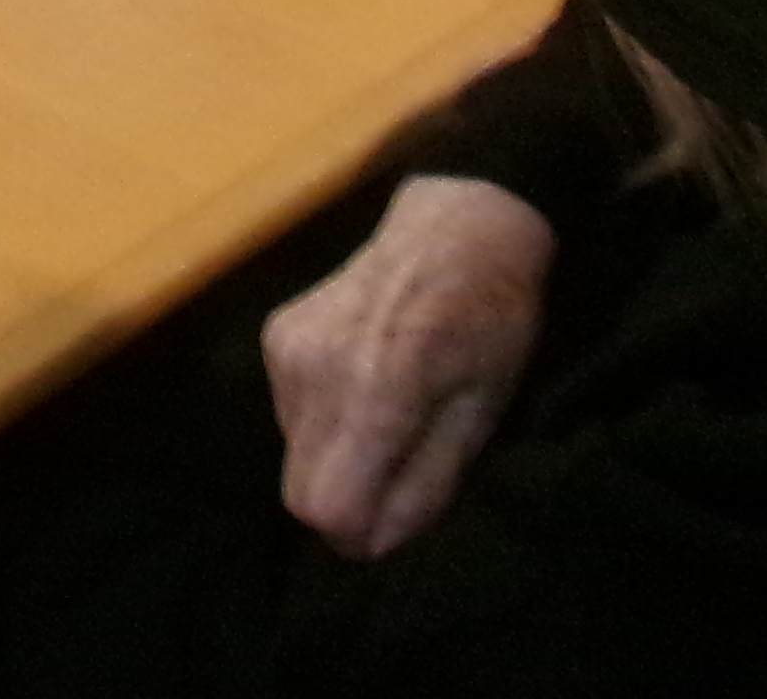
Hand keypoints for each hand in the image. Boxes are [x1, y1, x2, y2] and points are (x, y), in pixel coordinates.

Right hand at [265, 175, 556, 560]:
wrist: (456, 224)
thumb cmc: (491, 320)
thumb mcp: (482, 411)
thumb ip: (427, 483)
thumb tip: (374, 542)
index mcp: (372, 389)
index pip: (324, 507)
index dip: (360, 534)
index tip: (397, 521)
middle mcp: (311, 368)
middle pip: (299, 489)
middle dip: (347, 502)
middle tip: (401, 478)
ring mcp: (285, 347)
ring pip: (294, 454)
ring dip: (337, 462)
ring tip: (392, 422)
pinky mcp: (275, 335)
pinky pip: (289, 416)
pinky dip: (325, 425)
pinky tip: (367, 388)